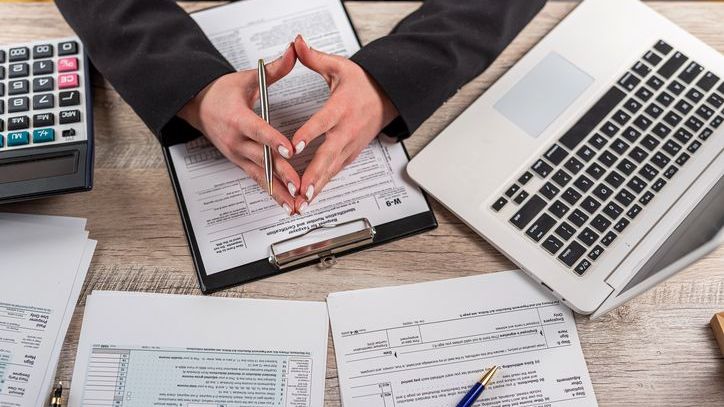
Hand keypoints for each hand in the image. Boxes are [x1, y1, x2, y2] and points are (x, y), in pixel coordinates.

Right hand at [178, 43, 299, 214]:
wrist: (198, 106)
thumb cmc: (223, 92)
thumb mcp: (247, 78)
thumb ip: (274, 68)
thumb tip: (294, 50)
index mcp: (237, 118)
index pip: (258, 130)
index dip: (273, 140)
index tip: (289, 149)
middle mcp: (236, 140)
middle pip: (262, 158)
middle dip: (281, 173)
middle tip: (299, 185)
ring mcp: (237, 155)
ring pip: (260, 175)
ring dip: (278, 191)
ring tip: (295, 203)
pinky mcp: (240, 163)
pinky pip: (258, 180)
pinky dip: (273, 193)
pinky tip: (286, 204)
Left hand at [291, 35, 398, 213]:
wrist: (386, 97)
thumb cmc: (361, 84)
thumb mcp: (339, 66)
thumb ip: (314, 58)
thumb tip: (297, 43)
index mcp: (341, 108)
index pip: (323, 122)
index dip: (309, 134)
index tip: (294, 145)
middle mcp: (347, 130)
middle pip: (329, 154)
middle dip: (314, 173)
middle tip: (301, 188)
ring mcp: (350, 146)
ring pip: (332, 169)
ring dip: (317, 186)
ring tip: (303, 202)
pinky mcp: (350, 154)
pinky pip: (334, 172)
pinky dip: (322, 185)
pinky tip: (310, 198)